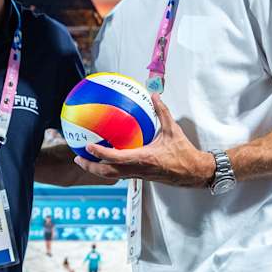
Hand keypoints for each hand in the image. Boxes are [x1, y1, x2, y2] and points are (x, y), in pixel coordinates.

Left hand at [73, 92, 214, 186]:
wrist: (193, 173)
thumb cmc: (183, 153)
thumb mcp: (173, 130)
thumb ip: (162, 112)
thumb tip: (154, 95)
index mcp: (143, 158)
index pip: (116, 158)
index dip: (101, 153)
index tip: (88, 146)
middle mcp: (137, 169)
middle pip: (108, 173)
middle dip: (91, 167)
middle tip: (78, 157)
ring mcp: (138, 175)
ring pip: (112, 176)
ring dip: (97, 170)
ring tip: (85, 161)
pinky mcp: (140, 176)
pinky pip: (120, 174)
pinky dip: (109, 169)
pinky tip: (105, 160)